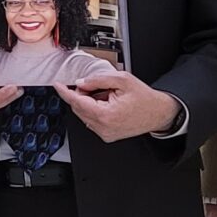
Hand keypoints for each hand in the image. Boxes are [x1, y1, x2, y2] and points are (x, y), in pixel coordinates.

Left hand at [60, 66, 182, 142]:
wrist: (158, 113)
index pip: (77, 102)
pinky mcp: (107, 136)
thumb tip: (81, 83)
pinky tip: (108, 105)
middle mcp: (103, 127)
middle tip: (97, 86)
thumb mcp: (122, 80)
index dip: (65, 92)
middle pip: (79, 108)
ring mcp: (105, 134)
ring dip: (90, 103)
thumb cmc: (144, 98)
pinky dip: (95, 110)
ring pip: (84, 115)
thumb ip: (98, 80)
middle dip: (83, 94)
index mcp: (106, 114)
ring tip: (109, 97)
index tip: (58, 85)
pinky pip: (91, 121)